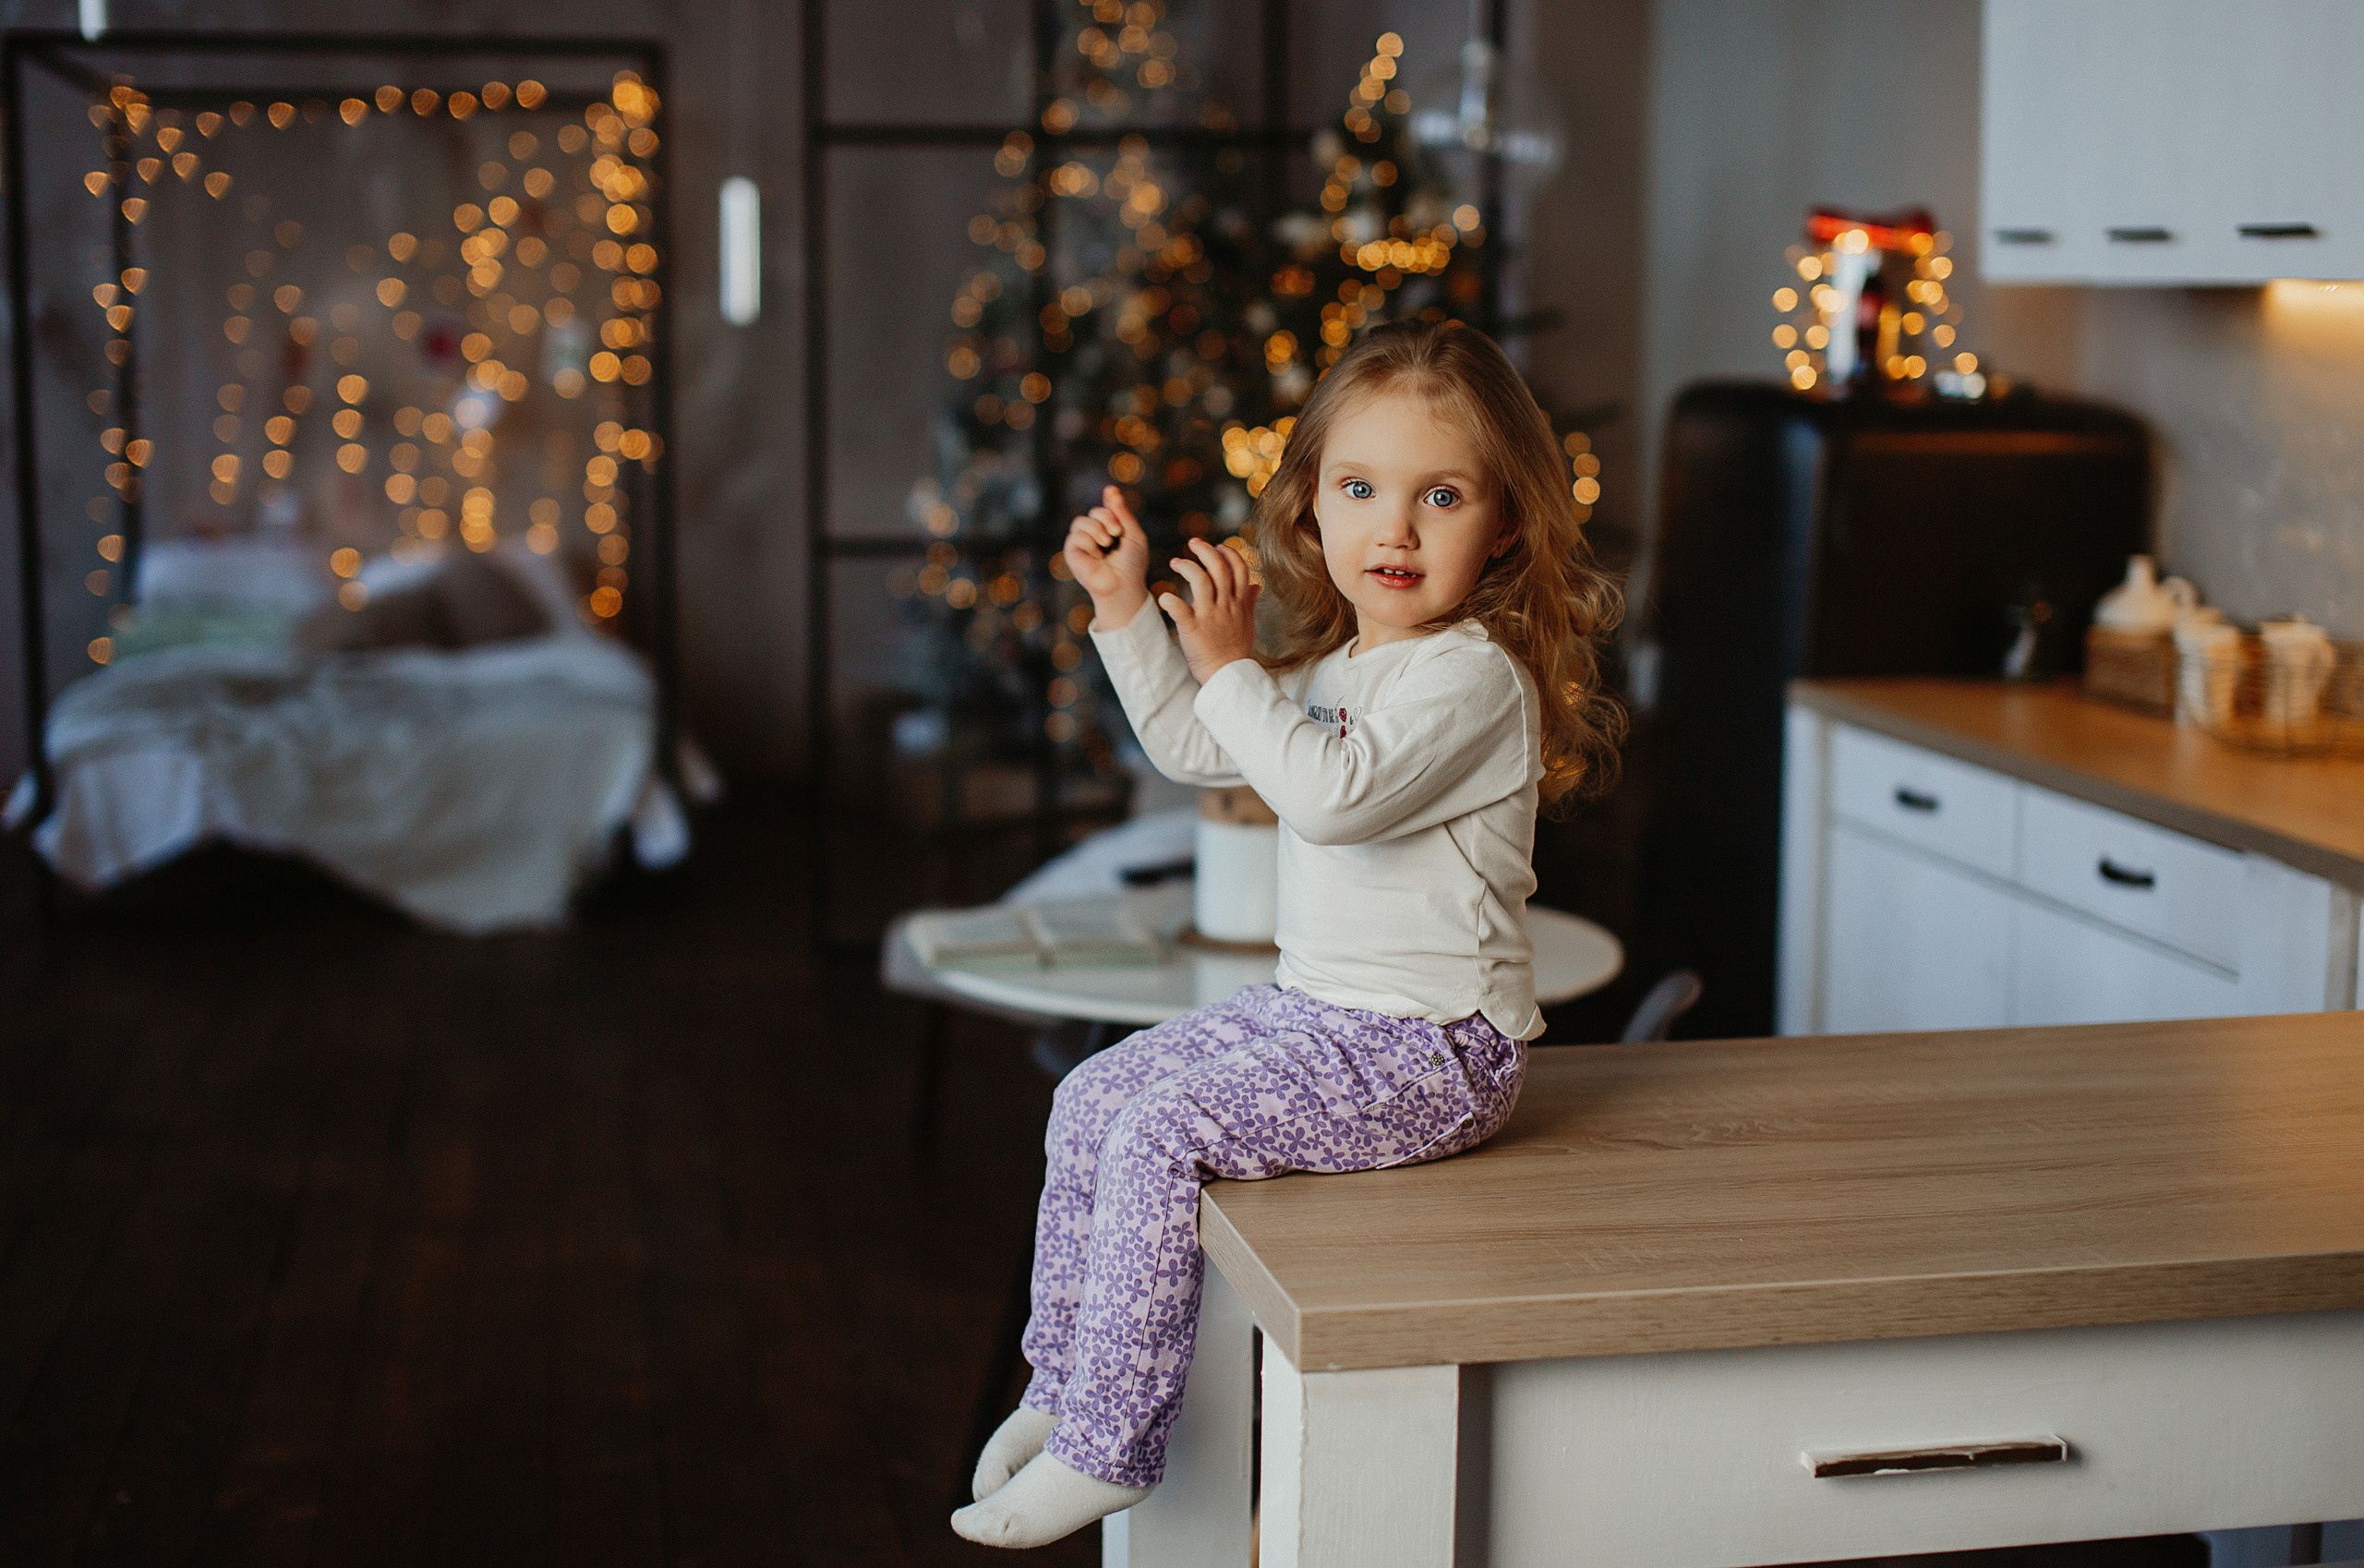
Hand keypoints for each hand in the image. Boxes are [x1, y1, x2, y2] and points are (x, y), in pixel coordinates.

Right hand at [1062, 485, 1149, 628]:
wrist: (1124, 585)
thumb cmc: (1132, 564)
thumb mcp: (1134, 535)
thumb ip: (1123, 514)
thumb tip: (1110, 489)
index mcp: (1112, 529)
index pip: (1107, 507)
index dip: (1109, 498)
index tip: (1111, 491)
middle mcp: (1096, 534)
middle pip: (1095, 512)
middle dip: (1107, 518)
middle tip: (1117, 532)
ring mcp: (1083, 543)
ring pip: (1081, 521)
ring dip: (1097, 529)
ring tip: (1107, 544)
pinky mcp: (1072, 553)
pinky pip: (1075, 536)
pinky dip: (1089, 543)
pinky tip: (1096, 555)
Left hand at [1158, 537, 1260, 683]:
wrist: (1229, 676)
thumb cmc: (1237, 651)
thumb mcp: (1249, 623)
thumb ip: (1250, 601)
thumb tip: (1256, 585)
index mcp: (1239, 602)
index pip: (1239, 568)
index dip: (1229, 553)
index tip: (1217, 546)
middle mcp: (1226, 605)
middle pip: (1219, 567)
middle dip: (1206, 550)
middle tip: (1193, 543)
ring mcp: (1210, 616)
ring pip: (1201, 580)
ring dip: (1187, 567)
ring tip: (1176, 562)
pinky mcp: (1193, 628)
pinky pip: (1179, 610)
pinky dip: (1169, 601)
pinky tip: (1163, 597)